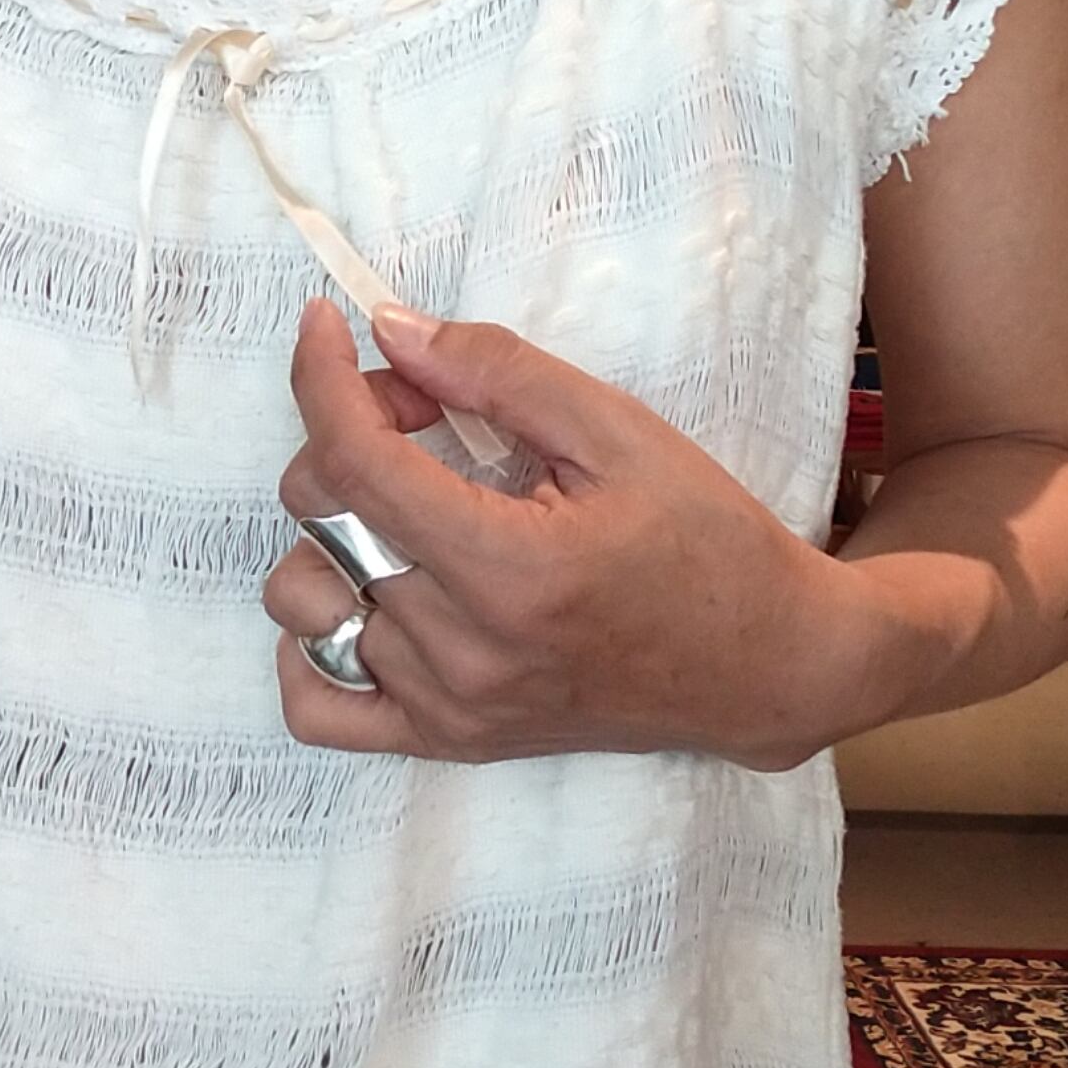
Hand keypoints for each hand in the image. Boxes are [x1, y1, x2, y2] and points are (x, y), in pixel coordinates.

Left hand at [266, 297, 870, 768]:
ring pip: (304, 603)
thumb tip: (389, 329)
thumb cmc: (706, 541)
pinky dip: (310, 644)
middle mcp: (466, 651)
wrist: (762, 663)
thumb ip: (498, 372)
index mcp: (511, 569)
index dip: (323, 379)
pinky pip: (316, 708)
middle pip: (322, 522)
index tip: (328, 327)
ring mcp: (449, 707)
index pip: (357, 464)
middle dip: (347, 439)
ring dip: (329, 534)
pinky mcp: (447, 740)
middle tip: (422, 417)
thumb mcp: (618, 431)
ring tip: (403, 507)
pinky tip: (361, 595)